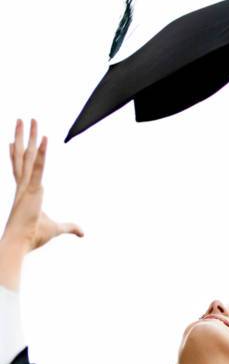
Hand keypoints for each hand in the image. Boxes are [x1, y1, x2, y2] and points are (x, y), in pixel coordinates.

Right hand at [3, 119, 82, 252]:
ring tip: (29, 119)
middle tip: (23, 119)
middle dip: (23, 136)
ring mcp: (25, 185)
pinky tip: (44, 138)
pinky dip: (42, 153)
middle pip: (22, 155)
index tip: (11, 141)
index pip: (19, 168)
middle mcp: (21, 184)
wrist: (19, 244)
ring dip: (28, 136)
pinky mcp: (31, 189)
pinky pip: (38, 167)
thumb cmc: (33, 237)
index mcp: (23, 191)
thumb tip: (83, 233)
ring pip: (27, 155)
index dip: (15, 154)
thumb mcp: (57, 228)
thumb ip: (70, 227)